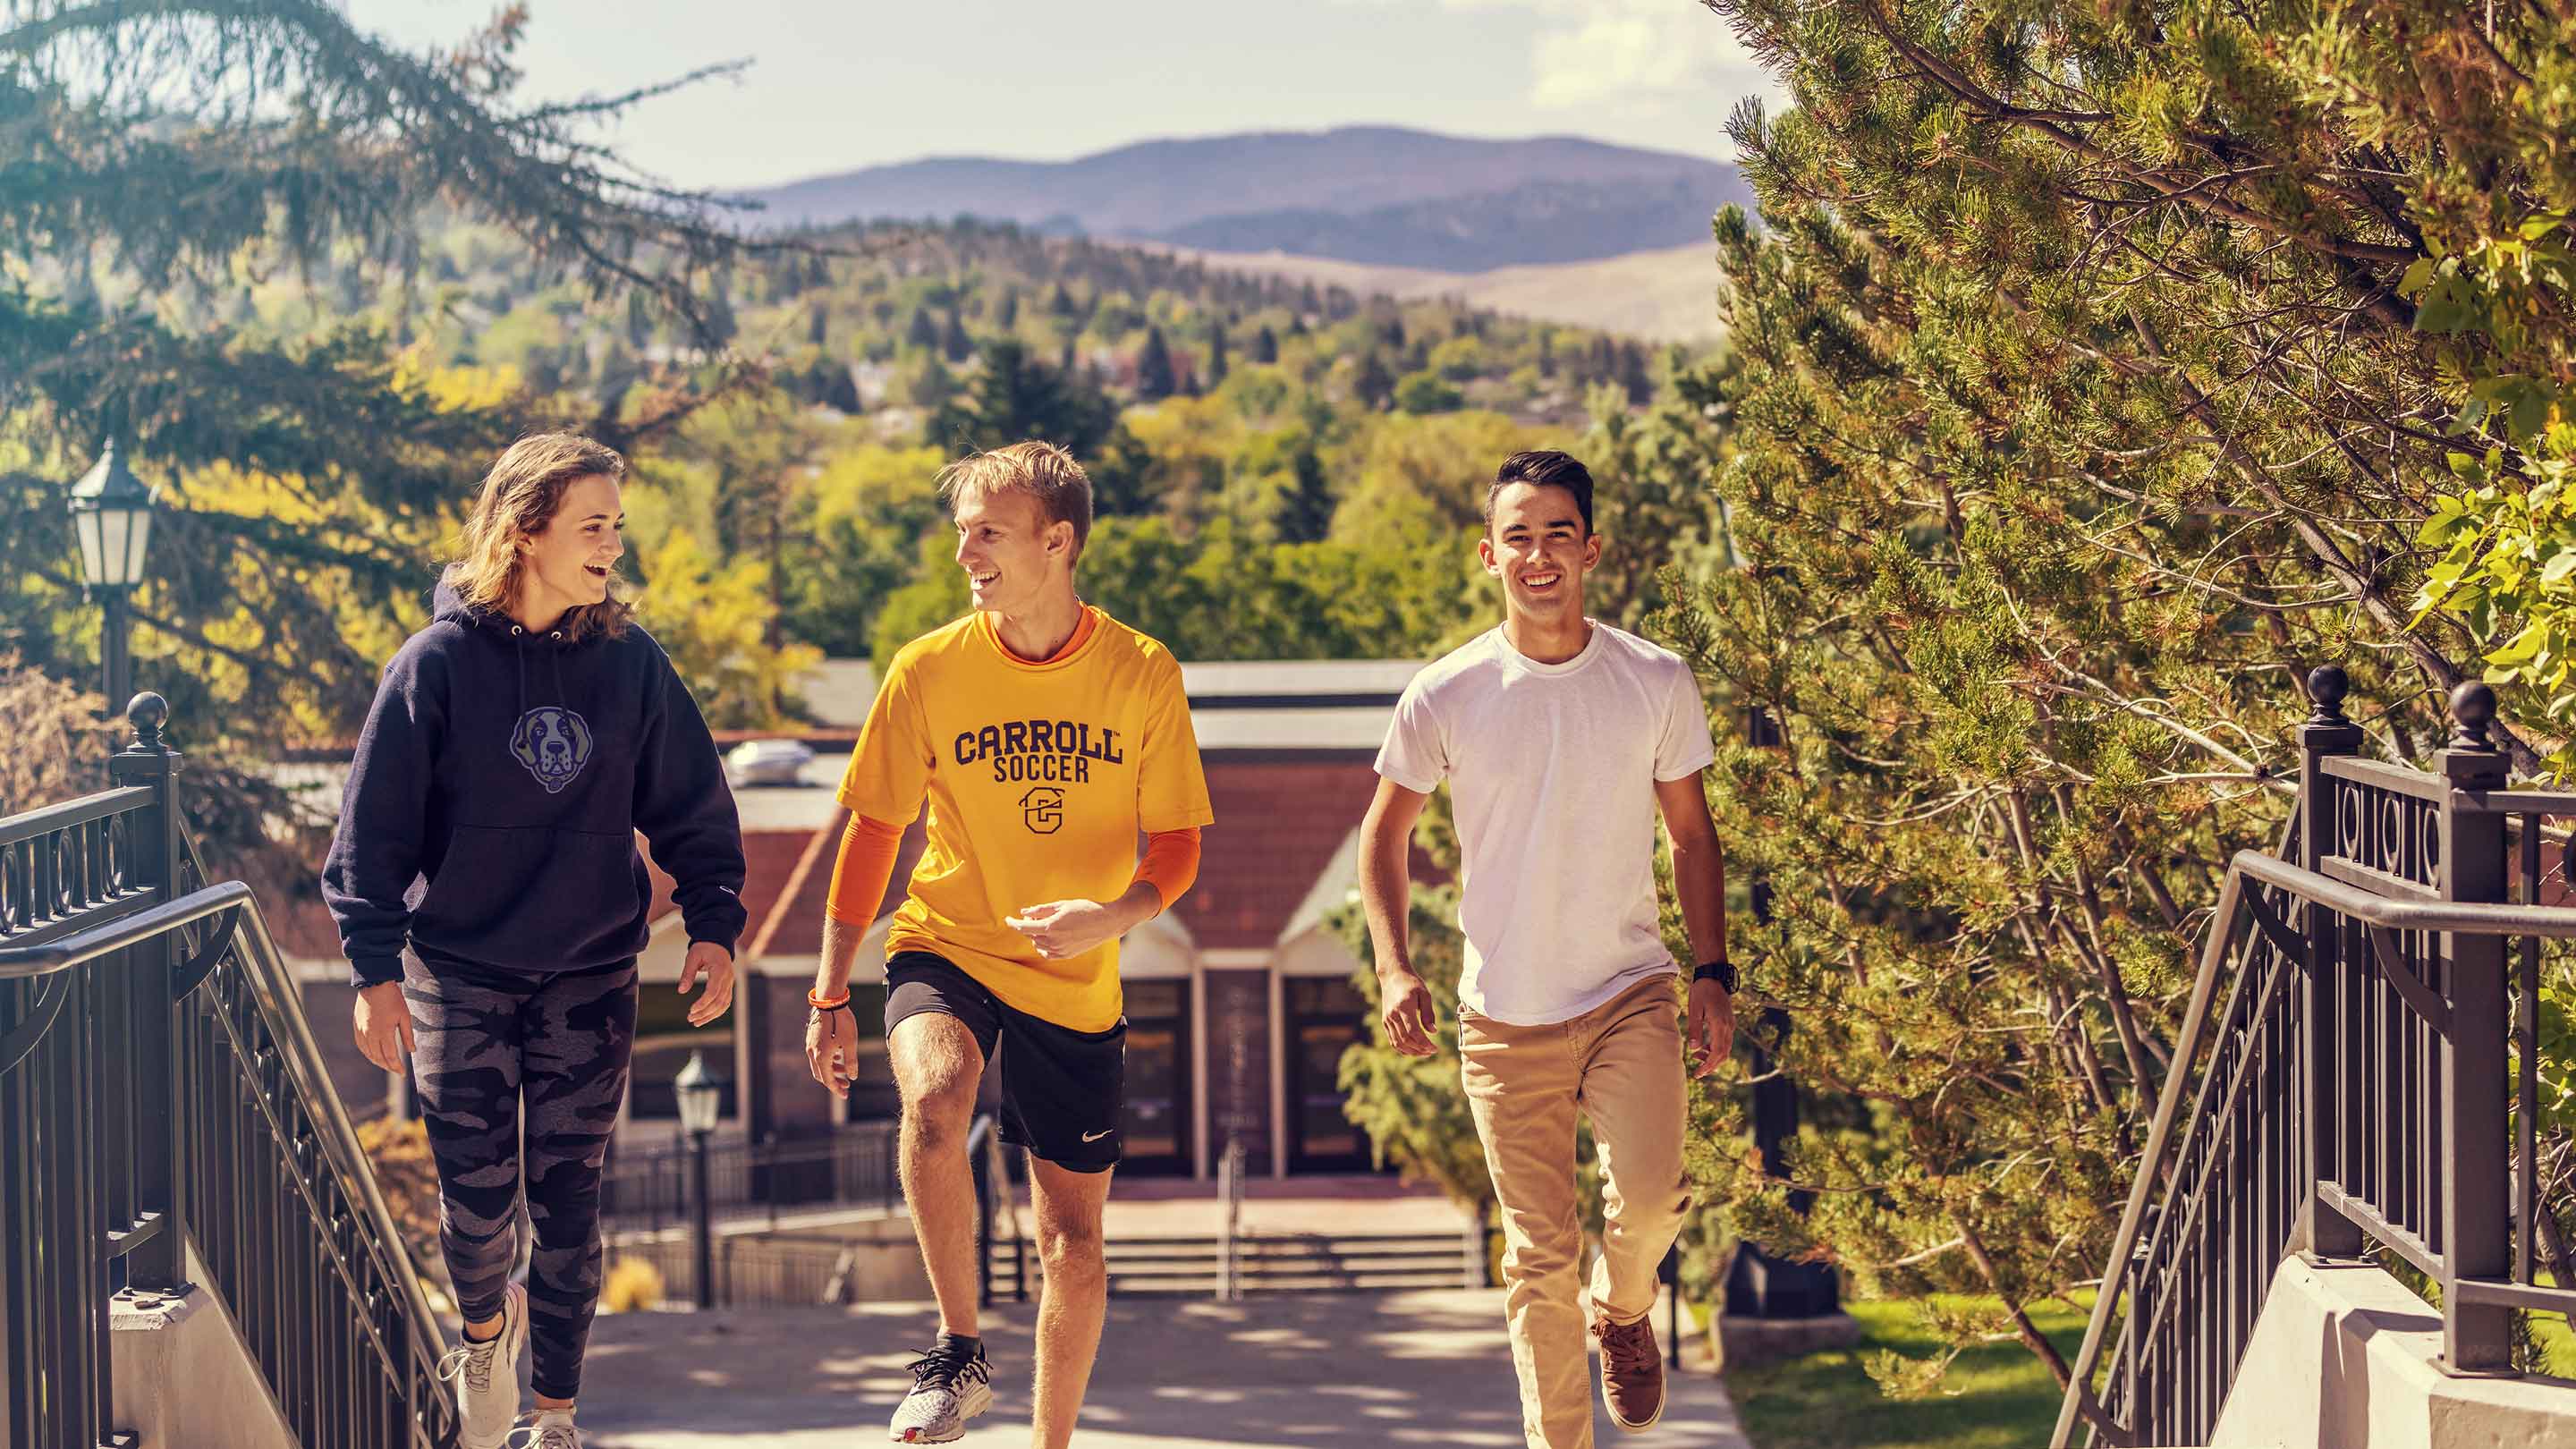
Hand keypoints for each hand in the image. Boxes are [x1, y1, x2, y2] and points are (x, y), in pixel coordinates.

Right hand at [352, 981, 413, 1073]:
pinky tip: (374, 1056)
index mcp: (384, 1033)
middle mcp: (370, 1034)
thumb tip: (412, 1051)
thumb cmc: (392, 999)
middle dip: (389, 1067)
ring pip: (369, 1054)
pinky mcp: (357, 1027)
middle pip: (379, 1058)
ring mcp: (362, 1031)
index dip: (397, 1067)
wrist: (374, 985)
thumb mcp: (405, 1016)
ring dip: (378, 1062)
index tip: (403, 1073)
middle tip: (397, 1071)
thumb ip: (407, 1035)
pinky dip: (368, 1054)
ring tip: (387, 1065)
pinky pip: (361, 1046)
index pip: (390, 1057)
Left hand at [678, 942, 735, 1025]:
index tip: (691, 1010)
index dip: (703, 1003)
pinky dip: (716, 1011)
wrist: (718, 941)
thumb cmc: (704, 948)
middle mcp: (728, 978)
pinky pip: (725, 1002)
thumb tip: (681, 991)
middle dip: (705, 1012)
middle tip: (690, 1019)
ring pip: (723, 1004)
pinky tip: (706, 1017)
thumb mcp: (692, 957)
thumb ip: (687, 974)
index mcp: (720, 970)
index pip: (713, 991)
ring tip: (696, 1022)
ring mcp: (730, 983)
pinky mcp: (728, 986)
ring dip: (710, 1015)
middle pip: (719, 1001)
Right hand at [806, 1001, 856, 1098]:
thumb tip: (853, 1077)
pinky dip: (827, 1061)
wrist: (829, 1000)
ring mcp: (810, 1045)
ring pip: (819, 1065)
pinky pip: (818, 1055)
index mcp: (821, 1056)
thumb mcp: (850, 1042)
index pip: (828, 1080)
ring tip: (844, 1071)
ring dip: (831, 1071)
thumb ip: (851, 1061)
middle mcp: (812, 1052)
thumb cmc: (842, 1021)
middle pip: (822, 1075)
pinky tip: (837, 1057)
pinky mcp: (812, 1038)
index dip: (837, 1089)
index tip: (845, 1095)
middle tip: (846, 1086)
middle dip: (834, 1082)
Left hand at [1005, 898, 1127, 959]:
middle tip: (1037, 915)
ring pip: (1038, 944)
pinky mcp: (1066, 955)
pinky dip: (1044, 946)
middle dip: (1029, 925)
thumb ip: (1041, 909)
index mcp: (1051, 927)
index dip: (1013, 923)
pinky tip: (1050, 937)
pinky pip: (1047, 953)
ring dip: (1037, 935)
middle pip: (1030, 935)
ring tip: (1048, 924)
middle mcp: (1053, 941)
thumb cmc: (1085, 909)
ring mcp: (1060, 950)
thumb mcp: (1062, 905)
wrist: (1106, 922)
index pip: (1024, 928)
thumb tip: (1024, 912)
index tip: (1008, 919)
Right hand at [1378, 966, 1438, 1057]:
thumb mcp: (1424, 994)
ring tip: (1424, 1053)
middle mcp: (1393, 1015)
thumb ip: (1429, 1013)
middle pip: (1406, 1040)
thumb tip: (1433, 1032)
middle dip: (1420, 1049)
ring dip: (1412, 1051)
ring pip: (1398, 1043)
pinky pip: (1392, 1040)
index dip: (1424, 1043)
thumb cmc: (1412, 983)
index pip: (1413, 1032)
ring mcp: (1387, 1019)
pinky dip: (1402, 1049)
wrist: (1393, 975)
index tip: (1435, 1048)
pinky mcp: (1385, 1021)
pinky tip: (1414, 1050)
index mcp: (1403, 1007)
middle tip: (1432, 1051)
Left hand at [1687, 976, 1735, 1078]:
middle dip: (1711, 1065)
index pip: (1717, 1053)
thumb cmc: (1701, 991)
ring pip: (1725, 1048)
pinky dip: (1716, 1048)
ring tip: (1697, 1057)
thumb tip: (1694, 1048)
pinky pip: (1725, 1041)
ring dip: (1713, 1057)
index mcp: (1720, 1025)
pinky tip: (1704, 1047)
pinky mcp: (1728, 1021)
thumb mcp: (1694, 1010)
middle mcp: (1728, 1027)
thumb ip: (1695, 1030)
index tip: (1698, 1073)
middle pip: (1723, 1054)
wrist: (1714, 976)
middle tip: (1698, 1072)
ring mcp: (1730, 1024)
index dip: (1708, 1065)